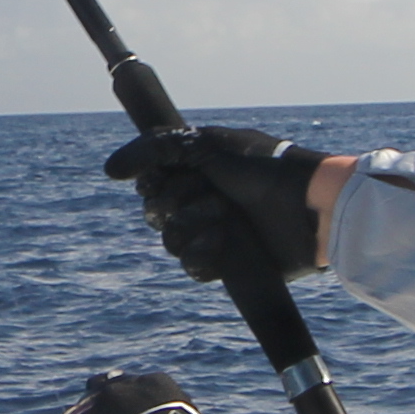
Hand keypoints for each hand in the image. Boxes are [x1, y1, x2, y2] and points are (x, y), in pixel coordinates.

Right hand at [102, 122, 332, 284]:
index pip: (150, 185)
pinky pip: (193, 268)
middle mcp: (201, 202)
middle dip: (178, 203)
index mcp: (196, 171)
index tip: (168, 177)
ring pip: (171, 242)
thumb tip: (108, 171)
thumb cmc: (262, 169)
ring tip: (225, 218)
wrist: (306, 205)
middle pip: (156, 215)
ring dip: (194, 228)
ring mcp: (214, 234)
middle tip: (212, 194)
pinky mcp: (228, 265)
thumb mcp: (204, 144)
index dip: (155, 184)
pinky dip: (204, 255)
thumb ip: (153, 149)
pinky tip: (224, 243)